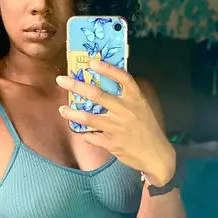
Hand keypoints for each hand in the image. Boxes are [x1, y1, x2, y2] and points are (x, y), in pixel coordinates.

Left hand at [57, 61, 175, 185]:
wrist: (156, 155)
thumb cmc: (148, 129)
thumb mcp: (142, 108)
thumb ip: (127, 97)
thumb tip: (108, 83)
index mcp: (136, 99)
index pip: (123, 78)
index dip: (107, 69)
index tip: (92, 62)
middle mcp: (126, 111)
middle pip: (98, 95)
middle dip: (77, 86)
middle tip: (61, 80)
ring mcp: (118, 128)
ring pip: (89, 118)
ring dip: (73, 113)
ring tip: (62, 109)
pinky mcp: (112, 143)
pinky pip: (92, 137)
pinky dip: (85, 134)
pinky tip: (81, 132)